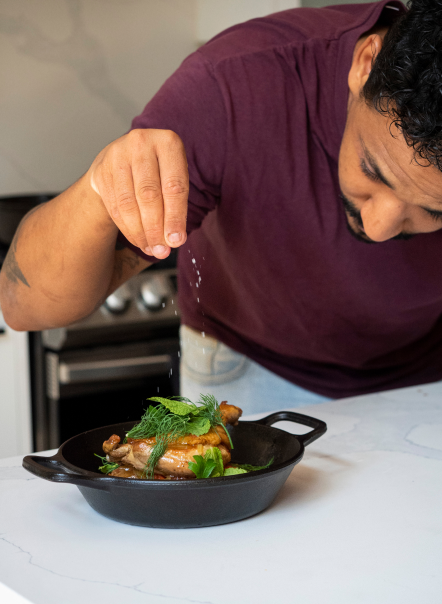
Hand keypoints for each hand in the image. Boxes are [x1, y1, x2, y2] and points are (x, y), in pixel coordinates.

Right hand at [89, 129, 187, 258]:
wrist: (124, 156)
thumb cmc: (158, 170)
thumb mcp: (174, 177)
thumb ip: (177, 205)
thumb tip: (173, 241)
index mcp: (167, 142)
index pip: (173, 186)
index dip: (175, 217)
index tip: (177, 241)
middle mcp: (141, 144)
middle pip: (149, 196)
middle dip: (156, 229)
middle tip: (162, 251)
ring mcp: (117, 156)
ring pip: (129, 204)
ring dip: (141, 233)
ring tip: (152, 250)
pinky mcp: (101, 171)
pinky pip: (115, 208)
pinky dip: (128, 230)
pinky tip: (139, 240)